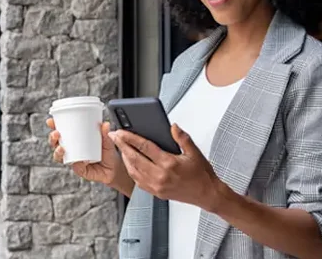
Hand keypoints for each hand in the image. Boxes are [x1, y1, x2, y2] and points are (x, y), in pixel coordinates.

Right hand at [47, 118, 132, 195]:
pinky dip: (76, 164)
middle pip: (55, 144)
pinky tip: (79, 162)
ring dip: (58, 152)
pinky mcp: (80, 170)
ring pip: (60, 157)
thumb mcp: (107, 140)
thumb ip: (105, 133)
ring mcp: (74, 160)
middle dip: (52, 139)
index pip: (60, 132)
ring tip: (62, 148)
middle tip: (56, 134)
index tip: (51, 122)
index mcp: (74, 140)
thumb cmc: (107, 152)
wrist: (114, 168)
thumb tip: (105, 124)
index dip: (53, 127)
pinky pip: (75, 168)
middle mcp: (71, 150)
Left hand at [110, 124, 226, 211]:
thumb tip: (173, 127)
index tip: (121, 131)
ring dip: (125, 158)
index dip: (130, 138)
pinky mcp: (156, 193)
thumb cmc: (201, 175)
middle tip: (114, 136)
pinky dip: (132, 170)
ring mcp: (156, 186)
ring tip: (120, 147)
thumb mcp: (195, 153)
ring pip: (133, 170)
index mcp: (169, 164)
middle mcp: (160, 176)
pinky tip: (130, 163)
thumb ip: (182, 138)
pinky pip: (138, 180)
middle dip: (122, 145)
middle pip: (135, 158)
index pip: (144, 147)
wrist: (206, 194)